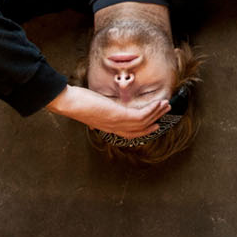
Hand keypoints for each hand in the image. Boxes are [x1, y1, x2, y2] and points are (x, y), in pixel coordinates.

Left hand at [45, 84, 169, 137]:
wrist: (70, 103)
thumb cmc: (77, 104)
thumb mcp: (91, 109)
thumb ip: (99, 112)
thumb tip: (97, 115)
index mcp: (109, 127)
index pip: (130, 133)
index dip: (144, 130)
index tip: (155, 124)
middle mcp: (114, 128)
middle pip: (140, 129)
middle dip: (154, 120)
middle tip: (166, 112)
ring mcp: (117, 123)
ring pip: (143, 123)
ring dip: (156, 113)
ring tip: (166, 105)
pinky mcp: (119, 116)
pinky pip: (140, 116)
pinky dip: (150, 110)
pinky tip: (157, 103)